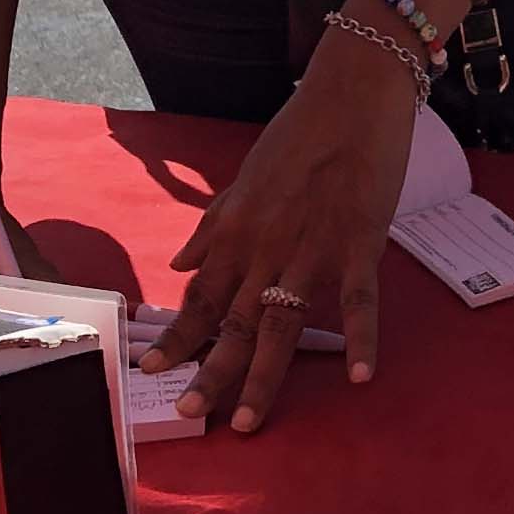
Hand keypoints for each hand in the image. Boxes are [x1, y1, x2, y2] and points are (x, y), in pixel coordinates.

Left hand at [151, 30, 408, 430]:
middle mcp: (267, 245)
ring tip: (249, 420)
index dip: (179, 336)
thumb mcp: (246, 177)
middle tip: (190, 415)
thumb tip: (181, 265)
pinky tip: (358, 377)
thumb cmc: (301, 131)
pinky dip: (359, 338)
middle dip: (211, 371)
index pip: (202, 296)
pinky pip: (358, 300)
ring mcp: (313, 248)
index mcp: (238, 229)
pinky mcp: (360, 242)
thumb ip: (214, 224)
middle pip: (235, 321)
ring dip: (264, 375)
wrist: (353, 92)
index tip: (153, 372)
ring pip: (284, 323)